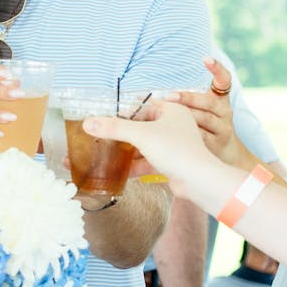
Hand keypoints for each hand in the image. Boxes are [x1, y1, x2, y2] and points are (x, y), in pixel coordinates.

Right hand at [81, 102, 215, 189]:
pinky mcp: (172, 162)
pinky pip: (149, 160)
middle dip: (124, 133)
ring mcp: (173, 145)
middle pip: (142, 126)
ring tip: (108, 153)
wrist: (198, 180)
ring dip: (128, 150)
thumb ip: (114, 128)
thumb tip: (88, 123)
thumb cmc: (177, 150)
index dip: (124, 112)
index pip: (143, 106)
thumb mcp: (141, 135)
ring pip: (145, 144)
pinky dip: (136, 164)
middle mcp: (174, 125)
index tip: (106, 119)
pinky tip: (120, 171)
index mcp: (172, 110)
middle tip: (104, 137)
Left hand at [163, 59, 254, 168]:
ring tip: (165, 117)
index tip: (206, 59)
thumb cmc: (208, 128)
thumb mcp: (204, 111)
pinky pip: (200, 139)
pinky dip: (184, 137)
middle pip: (209, 101)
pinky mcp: (217, 145)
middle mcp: (224, 112)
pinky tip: (168, 136)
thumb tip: (156, 94)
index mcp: (220, 99)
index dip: (217, 68)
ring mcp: (222, 128)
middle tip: (169, 96)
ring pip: (205, 120)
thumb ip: (188, 101)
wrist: (229, 156)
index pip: (224, 80)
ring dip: (185, 117)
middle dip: (189, 98)